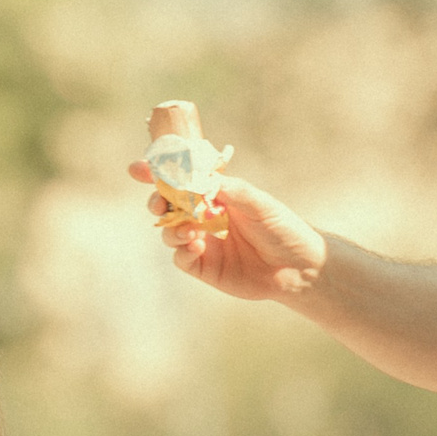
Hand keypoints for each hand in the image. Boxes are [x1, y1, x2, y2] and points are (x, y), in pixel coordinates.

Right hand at [128, 163, 326, 300]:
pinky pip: (180, 258)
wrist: (299, 267)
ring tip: (189, 230)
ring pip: (169, 231)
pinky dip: (182, 250)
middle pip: (166, 205)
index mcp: (214, 194)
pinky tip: (196, 246)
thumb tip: (203, 180)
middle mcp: (203, 216)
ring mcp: (201, 241)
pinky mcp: (203, 266)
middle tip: (160, 203)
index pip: (180, 180)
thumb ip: (232, 190)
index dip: (156, 173)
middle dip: (156, 201)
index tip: (138, 169)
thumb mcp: (260, 203)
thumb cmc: (281, 228)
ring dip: (171, 228)